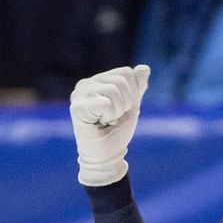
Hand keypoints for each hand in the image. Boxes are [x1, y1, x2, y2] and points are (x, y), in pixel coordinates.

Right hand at [68, 64, 149, 185]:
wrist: (107, 155)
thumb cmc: (117, 131)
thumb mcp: (132, 105)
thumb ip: (137, 86)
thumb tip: (144, 68)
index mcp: (99, 80)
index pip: (127, 73)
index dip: (133, 93)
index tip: (122, 109)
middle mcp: (86, 83)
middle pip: (122, 80)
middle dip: (126, 103)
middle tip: (114, 117)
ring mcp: (80, 93)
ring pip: (115, 90)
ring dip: (118, 111)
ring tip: (107, 120)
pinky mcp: (77, 106)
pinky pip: (106, 103)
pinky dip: (110, 115)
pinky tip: (100, 122)